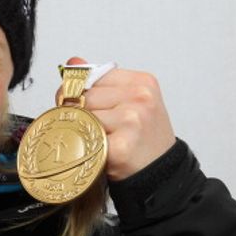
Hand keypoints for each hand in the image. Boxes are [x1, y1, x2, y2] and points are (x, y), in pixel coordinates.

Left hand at [61, 57, 175, 180]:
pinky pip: (86, 139)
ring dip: (85, 131)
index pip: (92, 76)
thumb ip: (100, 81)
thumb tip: (74, 62)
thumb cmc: (143, 138)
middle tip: (100, 129)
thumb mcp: (129, 101)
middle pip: (85, 96)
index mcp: (142, 82)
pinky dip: (88, 148)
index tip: (91, 107)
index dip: (82, 93)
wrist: (161, 173)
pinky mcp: (121, 145)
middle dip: (82, 113)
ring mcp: (132, 120)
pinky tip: (103, 152)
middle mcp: (140, 98)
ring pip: (83, 116)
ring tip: (104, 140)